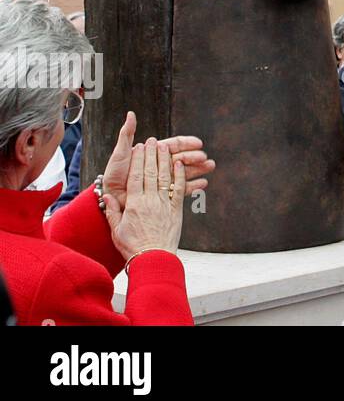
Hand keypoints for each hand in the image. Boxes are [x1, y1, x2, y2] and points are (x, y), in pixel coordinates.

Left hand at [102, 112, 215, 210]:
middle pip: (183, 159)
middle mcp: (161, 165)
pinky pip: (180, 190)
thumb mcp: (121, 153)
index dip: (187, 144)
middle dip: (196, 157)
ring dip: (199, 169)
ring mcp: (163, 179)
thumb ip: (127, 133)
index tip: (199, 143)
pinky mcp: (164, 193)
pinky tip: (204, 184)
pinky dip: (193, 187)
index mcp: (154, 153)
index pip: (174, 146)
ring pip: (185, 172)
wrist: (110, 195)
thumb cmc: (114, 174)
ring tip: (210, 167)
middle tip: (206, 158)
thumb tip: (131, 114)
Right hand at [103, 139, 183, 262]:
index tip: (138, 147)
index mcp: (134, 204)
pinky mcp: (177, 209)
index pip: (135, 176)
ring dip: (165, 160)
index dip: (138, 160)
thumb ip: (113, 211)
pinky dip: (180, 175)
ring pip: (165, 177)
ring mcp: (164, 204)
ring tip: (164, 146)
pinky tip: (179, 163)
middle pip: (151, 172)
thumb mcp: (116, 230)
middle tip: (152, 141)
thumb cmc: (132, 247)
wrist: (154, 259)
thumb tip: (107, 196)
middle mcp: (150, 201)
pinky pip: (178, 188)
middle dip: (151, 155)